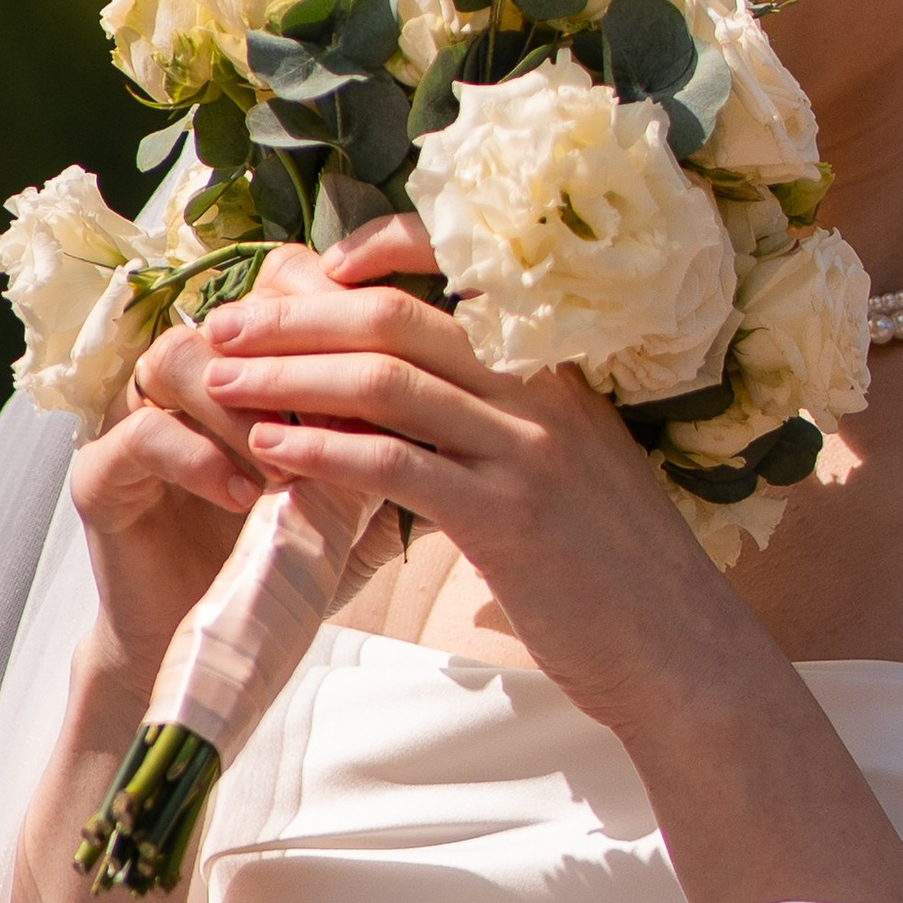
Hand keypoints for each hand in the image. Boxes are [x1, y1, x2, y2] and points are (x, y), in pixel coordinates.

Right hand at [67, 240, 382, 695]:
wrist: (210, 645)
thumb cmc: (281, 567)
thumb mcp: (350, 505)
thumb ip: (386, 454)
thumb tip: (459, 408)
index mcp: (247, 365)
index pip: (286, 286)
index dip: (336, 308)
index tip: (389, 360)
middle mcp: (189, 377)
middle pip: (232, 307)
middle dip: (294, 354)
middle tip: (342, 408)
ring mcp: (137, 418)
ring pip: (179, 357)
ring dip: (244, 404)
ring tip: (287, 461)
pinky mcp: (102, 474)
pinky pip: (143, 434)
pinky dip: (201, 458)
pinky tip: (246, 497)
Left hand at [191, 214, 725, 733]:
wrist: (682, 652)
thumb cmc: (615, 568)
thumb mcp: (567, 464)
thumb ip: (503, 417)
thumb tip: (414, 390)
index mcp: (555, 365)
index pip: (459, 267)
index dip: (376, 251)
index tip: (310, 268)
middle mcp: (542, 392)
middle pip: (396, 320)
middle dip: (295, 318)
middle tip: (223, 326)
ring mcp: (527, 452)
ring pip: (385, 385)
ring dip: (288, 378)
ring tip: (221, 382)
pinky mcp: (506, 521)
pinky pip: (395, 467)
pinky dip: (323, 452)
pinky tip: (269, 451)